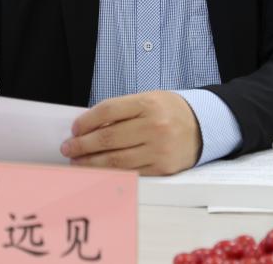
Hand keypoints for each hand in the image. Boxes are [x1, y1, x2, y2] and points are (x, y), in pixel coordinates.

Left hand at [60, 91, 200, 175]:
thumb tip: (89, 126)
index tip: (75, 129)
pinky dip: (110, 172)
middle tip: (68, 148)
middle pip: (108, 137)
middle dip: (83, 144)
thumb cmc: (170, 111)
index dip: (87, 121)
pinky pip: (130, 172)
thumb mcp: (148, 100)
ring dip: (91, 162)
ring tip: (77, 162)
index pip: (108, 111)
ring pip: (116, 159)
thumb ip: (121, 110)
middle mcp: (154, 125)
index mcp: (148, 103)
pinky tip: (98, 170)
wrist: (204, 126)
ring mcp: (159, 148)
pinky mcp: (162, 167)